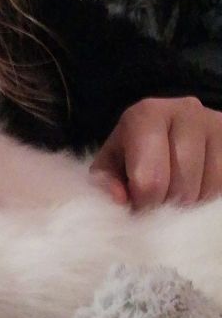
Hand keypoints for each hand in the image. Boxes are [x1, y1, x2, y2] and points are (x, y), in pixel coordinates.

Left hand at [90, 97, 221, 208]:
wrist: (169, 131)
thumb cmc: (133, 154)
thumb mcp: (112, 164)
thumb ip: (106, 182)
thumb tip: (118, 199)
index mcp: (147, 115)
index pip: (149, 179)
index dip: (144, 204)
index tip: (138, 207)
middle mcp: (185, 111)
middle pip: (182, 186)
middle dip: (168, 206)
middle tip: (158, 205)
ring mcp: (215, 123)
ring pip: (209, 187)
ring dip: (191, 204)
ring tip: (176, 197)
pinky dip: (209, 198)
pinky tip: (196, 192)